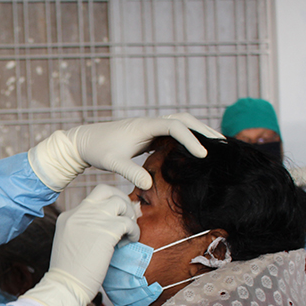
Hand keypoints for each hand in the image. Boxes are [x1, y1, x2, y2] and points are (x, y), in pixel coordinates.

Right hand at [19, 184, 139, 305]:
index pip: (92, 199)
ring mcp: (92, 220)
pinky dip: (134, 231)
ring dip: (129, 215)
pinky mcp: (106, 231)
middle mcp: (79, 213)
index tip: (116, 218)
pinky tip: (131, 241)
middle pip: (105, 190)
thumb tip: (109, 225)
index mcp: (68, 216)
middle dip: (121, 199)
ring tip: (129, 232)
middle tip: (127, 217)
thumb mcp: (70, 243)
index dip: (109, 205)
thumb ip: (84, 230)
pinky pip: (128, 222)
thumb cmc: (70, 273)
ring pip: (119, 202)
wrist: (64, 286)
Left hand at [28, 113, 222, 190]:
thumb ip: (130, 172)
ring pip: (179, 124)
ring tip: (214, 146)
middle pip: (184, 119)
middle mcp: (150, 123)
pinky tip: (193, 152)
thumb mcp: (112, 163)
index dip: (191, 139)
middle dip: (203, 130)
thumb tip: (148, 186)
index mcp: (144, 126)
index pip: (175, 126)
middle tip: (221, 144)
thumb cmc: (97, 150)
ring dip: (196, 132)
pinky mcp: (148, 135)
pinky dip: (186, 139)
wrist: (84, 142)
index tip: (202, 155)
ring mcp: (150, 128)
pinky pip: (172, 133)